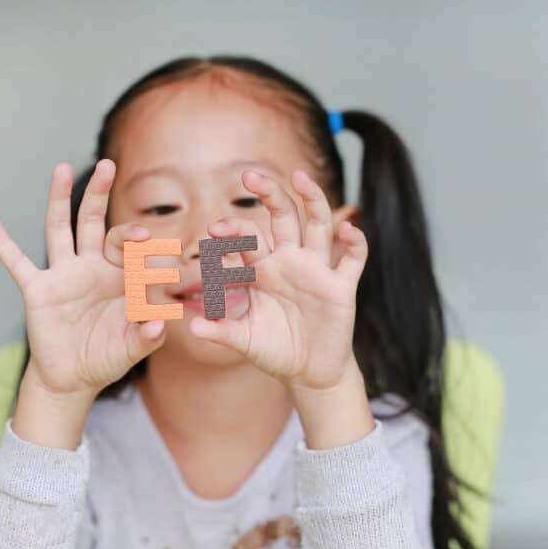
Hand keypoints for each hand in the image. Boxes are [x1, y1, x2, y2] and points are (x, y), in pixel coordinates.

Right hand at [0, 159, 165, 399]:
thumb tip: (159, 324)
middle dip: (98, 194)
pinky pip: (17, 263)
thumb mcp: (130, 349)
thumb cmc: (106, 358)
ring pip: (59, 228)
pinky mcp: (37, 290)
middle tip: (107, 165)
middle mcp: (90, 267)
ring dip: (58, 198)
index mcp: (119, 275)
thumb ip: (146, 337)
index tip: (151, 240)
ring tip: (60, 167)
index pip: (130, 248)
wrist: (73, 379)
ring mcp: (63, 275)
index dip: (139, 242)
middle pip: (93, 221)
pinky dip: (2, 243)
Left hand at [188, 168, 368, 394]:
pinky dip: (354, 242)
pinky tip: (348, 230)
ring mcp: (316, 270)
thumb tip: (193, 327)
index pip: (247, 239)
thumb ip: (221, 332)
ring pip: (318, 225)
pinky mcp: (341, 287)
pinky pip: (353, 259)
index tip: (214, 232)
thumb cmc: (274, 350)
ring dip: (312, 199)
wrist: (308, 372)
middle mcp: (290, 261)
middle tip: (250, 176)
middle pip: (282, 216)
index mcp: (263, 270)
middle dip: (268, 195)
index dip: (232, 232)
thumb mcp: (244, 341)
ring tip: (300, 177)